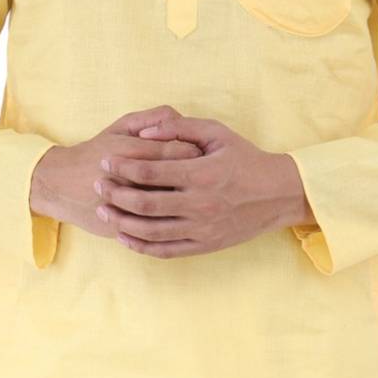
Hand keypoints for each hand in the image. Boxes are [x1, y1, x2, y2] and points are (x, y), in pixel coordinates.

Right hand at [29, 106, 203, 238]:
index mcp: (132, 151)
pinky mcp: (122, 229)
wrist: (60, 185)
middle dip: (196, 181)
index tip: (201, 154)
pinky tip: (173, 215)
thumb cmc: (97, 151)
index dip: (195, 154)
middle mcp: (129, 180)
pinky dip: (169, 226)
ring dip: (184, 206)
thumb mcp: (121, 126)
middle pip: (179, 182)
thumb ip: (153, 117)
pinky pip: (155, 233)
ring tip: (188, 196)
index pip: (178, 152)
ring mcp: (125, 208)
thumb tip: (183, 119)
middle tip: (201, 177)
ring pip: (169, 211)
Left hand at [92, 113, 314, 257]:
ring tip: (104, 210)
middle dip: (115, 193)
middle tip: (98, 184)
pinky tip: (124, 235)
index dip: (122, 166)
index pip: (151, 171)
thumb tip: (145, 132)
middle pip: (144, 202)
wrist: (278, 194)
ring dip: (121, 220)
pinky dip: (140, 245)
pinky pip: (165, 250)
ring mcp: (202, 228)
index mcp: (202, 173)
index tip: (106, 160)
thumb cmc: (245, 158)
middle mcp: (201, 204)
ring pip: (150, 230)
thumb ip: (179, 127)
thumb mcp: (217, 132)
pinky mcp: (204, 245)